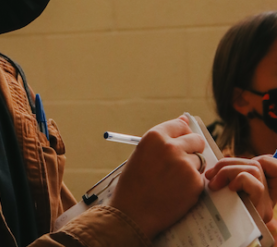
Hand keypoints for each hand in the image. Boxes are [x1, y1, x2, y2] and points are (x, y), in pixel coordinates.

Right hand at [109, 116, 205, 239]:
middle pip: (196, 140)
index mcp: (154, 136)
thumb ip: (163, 138)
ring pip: (200, 160)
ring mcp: (185, 165)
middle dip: (192, 149)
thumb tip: (184, 119)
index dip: (182, 134)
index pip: (180, 125)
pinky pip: (200, 178)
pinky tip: (176, 191)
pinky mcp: (195, 182)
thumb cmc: (134, 183)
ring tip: (173, 180)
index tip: (181, 141)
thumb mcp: (142, 153)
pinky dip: (192, 184)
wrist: (132, 213)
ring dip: (192, 168)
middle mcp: (171, 147)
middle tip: (181, 161)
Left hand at [206, 156, 275, 222]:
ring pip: (254, 169)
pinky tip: (229, 189)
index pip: (270, 165)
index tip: (226, 164)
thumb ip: (223, 180)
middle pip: (254, 164)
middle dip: (227, 163)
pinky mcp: (262, 211)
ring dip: (228, 170)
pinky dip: (239, 180)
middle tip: (210, 176)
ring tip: (214, 183)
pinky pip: (255, 184)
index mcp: (257, 190)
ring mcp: (265, 204)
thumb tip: (213, 169)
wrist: (223, 242)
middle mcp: (265, 197)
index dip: (257, 159)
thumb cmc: (213, 217)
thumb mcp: (219, 194)